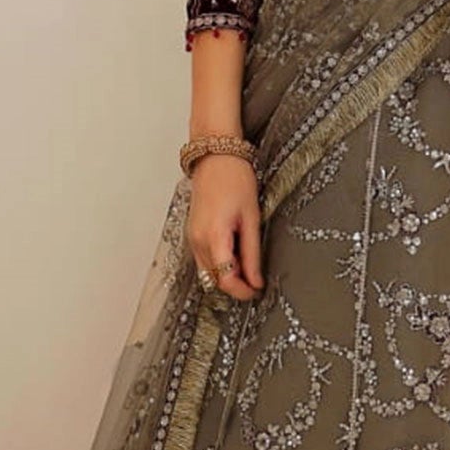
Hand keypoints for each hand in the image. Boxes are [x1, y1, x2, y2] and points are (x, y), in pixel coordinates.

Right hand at [186, 152, 263, 301]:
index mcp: (214, 237)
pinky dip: (219, 263)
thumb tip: (256, 279)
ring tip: (246, 262)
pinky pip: (204, 259)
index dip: (242, 291)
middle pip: (214, 280)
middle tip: (256, 279)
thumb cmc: (235, 180)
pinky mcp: (192, 233)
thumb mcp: (252, 218)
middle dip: (235, 285)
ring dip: (226, 275)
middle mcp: (197, 241)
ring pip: (208, 272)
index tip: (257, 290)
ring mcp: (192, 238)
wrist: (216, 158)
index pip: (225, 280)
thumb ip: (252, 253)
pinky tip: (233, 252)